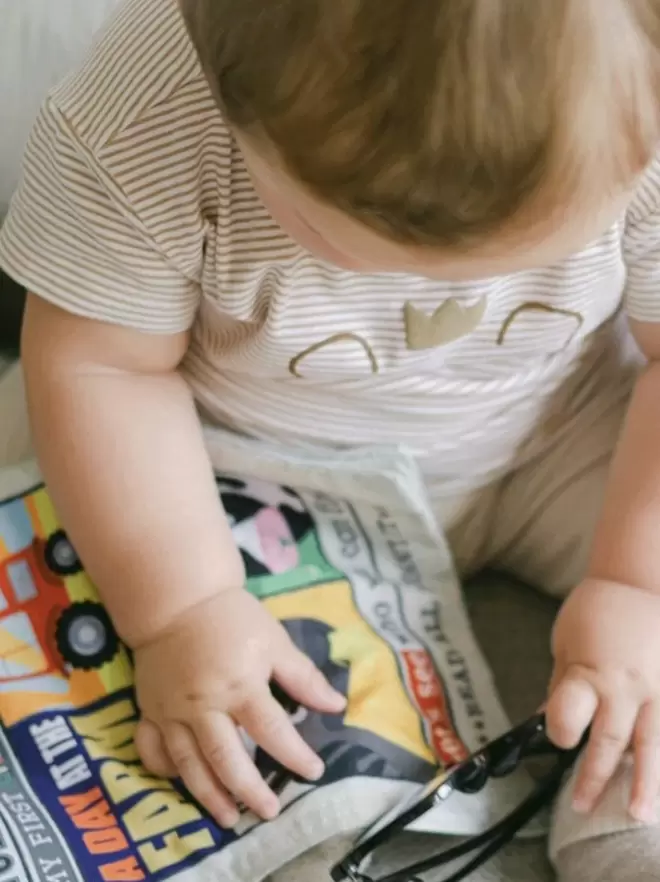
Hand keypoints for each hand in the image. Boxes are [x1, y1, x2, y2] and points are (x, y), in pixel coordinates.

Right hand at [132, 588, 345, 827]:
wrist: (177, 598)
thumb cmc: (232, 617)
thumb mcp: (274, 640)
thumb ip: (303, 677)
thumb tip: (337, 706)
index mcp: (239, 685)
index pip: (271, 731)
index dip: (295, 756)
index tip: (314, 772)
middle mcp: (203, 705)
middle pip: (226, 759)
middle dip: (249, 790)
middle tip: (269, 812)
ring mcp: (171, 711)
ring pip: (189, 764)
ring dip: (209, 795)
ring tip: (230, 817)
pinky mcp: (149, 710)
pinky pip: (152, 749)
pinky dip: (164, 770)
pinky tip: (181, 783)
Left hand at [546, 578, 659, 822]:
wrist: (638, 581)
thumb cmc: (595, 610)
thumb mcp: (566, 643)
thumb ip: (561, 686)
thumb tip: (543, 721)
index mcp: (591, 671)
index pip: (570, 714)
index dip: (560, 730)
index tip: (557, 739)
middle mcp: (627, 686)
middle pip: (610, 741)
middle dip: (594, 776)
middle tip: (582, 806)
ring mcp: (659, 689)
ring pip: (652, 745)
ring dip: (644, 783)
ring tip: (639, 813)